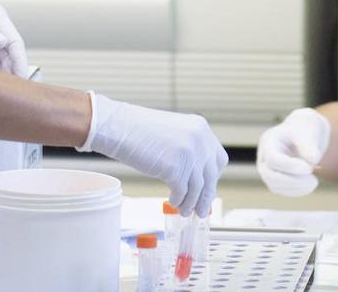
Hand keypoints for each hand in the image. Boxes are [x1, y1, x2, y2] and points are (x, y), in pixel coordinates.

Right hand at [78, 92, 226, 216]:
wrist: (118, 126)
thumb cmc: (140, 130)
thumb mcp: (173, 133)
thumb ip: (188, 149)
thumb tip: (196, 176)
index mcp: (201, 128)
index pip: (218, 159)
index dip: (213, 177)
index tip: (207, 188)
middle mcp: (200, 140)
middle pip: (211, 177)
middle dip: (206, 196)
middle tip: (201, 211)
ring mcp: (189, 153)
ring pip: (197, 188)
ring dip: (191, 203)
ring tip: (184, 211)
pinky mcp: (175, 168)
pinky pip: (182, 192)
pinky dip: (178, 201)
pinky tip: (172, 202)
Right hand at [256, 108, 330, 196]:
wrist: (302, 135)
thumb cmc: (304, 131)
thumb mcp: (307, 132)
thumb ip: (309, 145)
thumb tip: (313, 160)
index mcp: (269, 140)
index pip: (273, 158)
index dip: (290, 166)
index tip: (309, 168)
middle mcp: (263, 156)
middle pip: (269, 175)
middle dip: (293, 181)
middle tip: (314, 180)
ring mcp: (266, 169)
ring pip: (275, 185)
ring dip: (296, 187)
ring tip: (314, 181)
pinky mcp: (273, 180)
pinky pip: (282, 190)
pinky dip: (297, 191)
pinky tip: (309, 185)